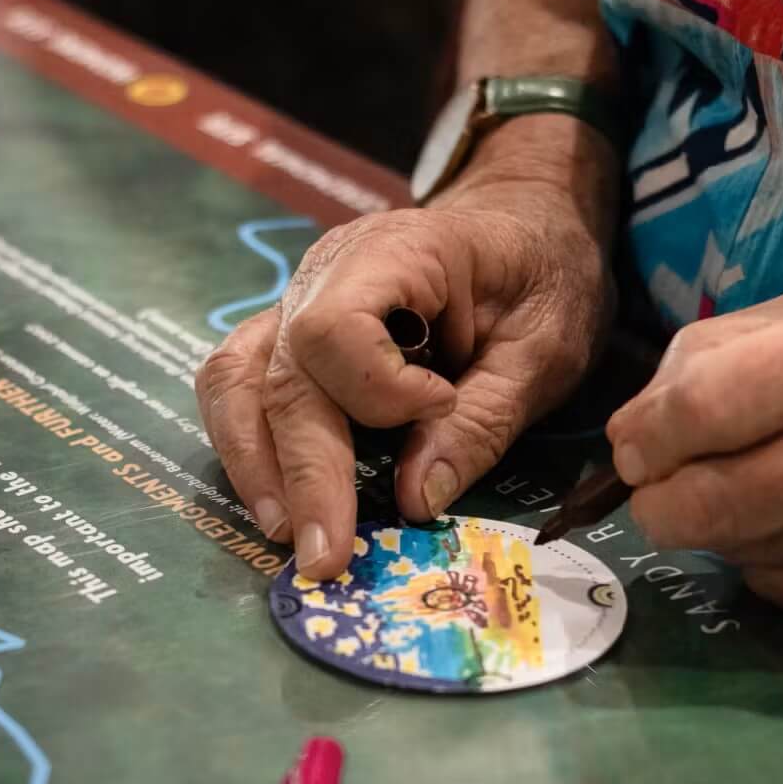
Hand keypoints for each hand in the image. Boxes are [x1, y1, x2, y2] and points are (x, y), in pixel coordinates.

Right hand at [197, 177, 613, 579]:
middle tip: (327, 558)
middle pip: (285, 375)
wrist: (524, 225)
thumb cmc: (543, 276)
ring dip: (256, 464)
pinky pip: (242, 385)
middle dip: (304, 474)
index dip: (376, 390)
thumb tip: (416, 500)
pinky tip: (277, 501)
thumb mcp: (546, 348)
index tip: (440, 410)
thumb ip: (484, 421)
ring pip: (237, 380)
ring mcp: (299, 302)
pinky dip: (250, 446)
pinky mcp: (292, 334)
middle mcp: (326, 273)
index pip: (336, 328)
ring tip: (286, 535)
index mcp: (397, 254)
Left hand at [605, 286, 782, 627]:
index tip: (630, 441)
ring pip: (733, 551)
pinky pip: (777, 588)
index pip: (699, 410)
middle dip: (654, 497)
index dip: (641, 434)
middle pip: (700, 503)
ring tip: (752, 488)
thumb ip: (734, 350)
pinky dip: (766, 560)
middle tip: (657, 483)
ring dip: (717, 525)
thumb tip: (642, 422)